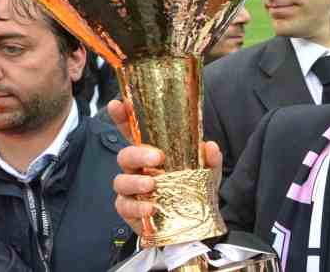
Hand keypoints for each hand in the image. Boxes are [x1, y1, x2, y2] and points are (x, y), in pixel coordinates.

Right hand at [108, 99, 222, 235]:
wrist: (193, 224)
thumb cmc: (193, 191)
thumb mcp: (207, 173)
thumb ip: (210, 159)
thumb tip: (209, 146)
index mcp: (151, 153)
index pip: (133, 131)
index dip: (123, 117)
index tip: (119, 104)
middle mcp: (137, 169)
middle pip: (125, 155)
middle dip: (137, 154)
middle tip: (157, 158)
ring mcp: (131, 191)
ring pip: (120, 181)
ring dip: (134, 181)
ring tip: (152, 185)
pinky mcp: (129, 211)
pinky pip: (124, 207)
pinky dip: (136, 208)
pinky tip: (150, 209)